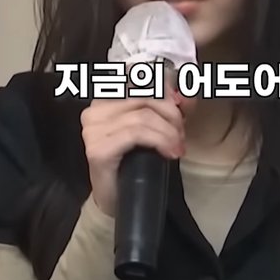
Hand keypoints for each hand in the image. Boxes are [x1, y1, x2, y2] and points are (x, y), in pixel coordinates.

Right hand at [80, 80, 191, 217]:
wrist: (116, 200)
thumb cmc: (134, 161)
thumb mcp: (154, 127)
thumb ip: (168, 107)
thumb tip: (187, 94)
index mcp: (105, 98)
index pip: (140, 79)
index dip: (166, 90)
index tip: (183, 107)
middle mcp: (94, 109)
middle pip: (145, 96)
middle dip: (171, 115)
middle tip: (181, 135)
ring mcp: (92, 129)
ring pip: (143, 116)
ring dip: (168, 131)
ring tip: (177, 146)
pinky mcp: (98, 148)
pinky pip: (136, 133)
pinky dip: (160, 141)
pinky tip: (170, 153)